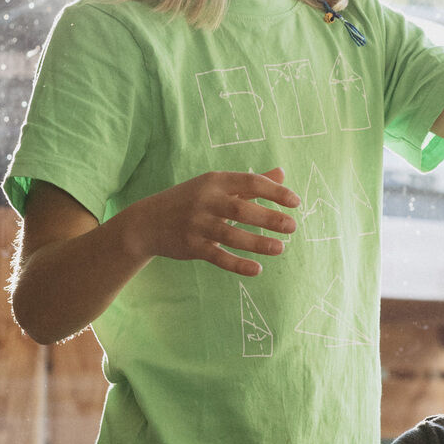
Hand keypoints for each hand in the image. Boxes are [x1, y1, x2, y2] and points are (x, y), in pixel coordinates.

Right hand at [129, 167, 299, 275]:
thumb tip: (283, 174)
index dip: (275, 192)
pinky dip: (238, 264)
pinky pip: (218, 257)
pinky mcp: (192, 246)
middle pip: (241, 209)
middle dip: (269, 218)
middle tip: (293, 227)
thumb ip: (251, 183)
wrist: (147, 221)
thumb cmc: (192, 200)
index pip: (250, 182)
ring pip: (231, 235)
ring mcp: (197, 224)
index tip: (296, 202)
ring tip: (280, 248)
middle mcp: (206, 201)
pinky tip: (257, 269)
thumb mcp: (217, 186)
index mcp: (215, 182)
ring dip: (258, 243)